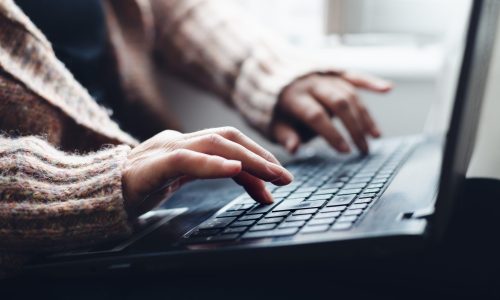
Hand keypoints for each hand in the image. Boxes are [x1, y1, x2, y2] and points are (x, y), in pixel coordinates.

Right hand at [122, 127, 292, 216]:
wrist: (96, 195)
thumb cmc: (139, 188)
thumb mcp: (181, 180)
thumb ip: (210, 173)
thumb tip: (249, 181)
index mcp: (186, 143)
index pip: (229, 143)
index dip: (257, 156)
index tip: (278, 177)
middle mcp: (178, 140)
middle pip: (228, 138)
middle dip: (261, 156)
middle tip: (285, 177)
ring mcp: (164, 149)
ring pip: (214, 144)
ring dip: (248, 160)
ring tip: (272, 176)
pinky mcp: (151, 166)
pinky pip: (185, 160)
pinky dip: (212, 164)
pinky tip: (234, 170)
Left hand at [272, 72, 391, 153]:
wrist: (265, 70)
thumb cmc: (270, 106)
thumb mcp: (270, 123)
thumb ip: (284, 135)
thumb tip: (294, 148)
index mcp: (293, 97)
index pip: (316, 115)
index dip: (331, 133)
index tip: (345, 151)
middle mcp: (311, 83)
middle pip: (338, 103)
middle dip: (354, 127)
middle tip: (364, 149)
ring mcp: (323, 76)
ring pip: (349, 92)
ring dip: (364, 114)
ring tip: (374, 135)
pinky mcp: (332, 71)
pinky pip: (353, 75)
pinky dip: (370, 81)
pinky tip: (387, 89)